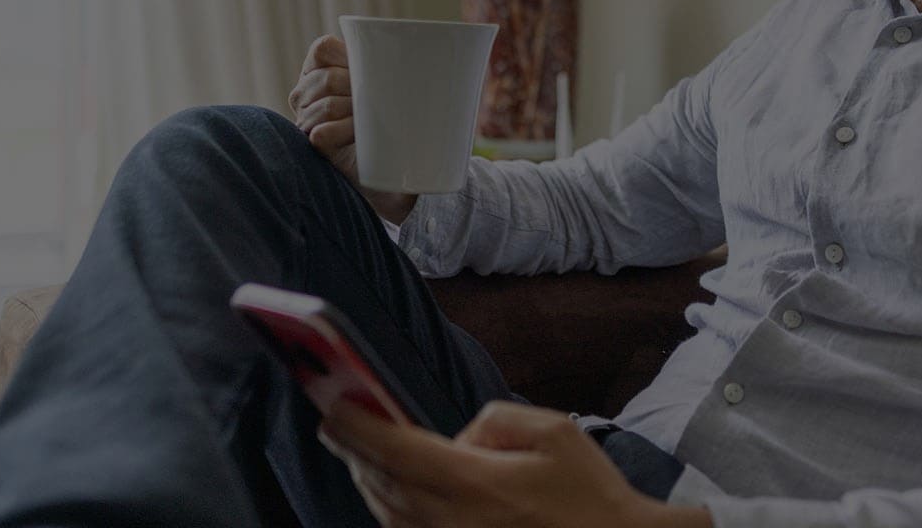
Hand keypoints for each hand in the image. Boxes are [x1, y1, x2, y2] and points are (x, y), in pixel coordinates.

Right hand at [289, 35, 418, 221]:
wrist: (395, 175)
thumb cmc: (396, 125)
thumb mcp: (397, 91)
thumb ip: (401, 70)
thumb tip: (446, 55)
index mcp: (322, 70)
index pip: (323, 49)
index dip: (346, 56)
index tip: (373, 70)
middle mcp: (307, 93)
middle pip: (326, 78)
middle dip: (356, 88)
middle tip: (379, 102)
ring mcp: (307, 120)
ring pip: (325, 105)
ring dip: (353, 111)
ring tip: (371, 121)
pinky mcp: (313, 147)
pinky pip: (320, 133)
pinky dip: (342, 132)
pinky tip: (358, 135)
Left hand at [317, 400, 709, 527]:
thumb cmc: (591, 495)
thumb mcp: (554, 433)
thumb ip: (495, 420)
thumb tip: (459, 437)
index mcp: (476, 484)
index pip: (396, 450)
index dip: (356, 426)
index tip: (330, 405)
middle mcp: (454, 521)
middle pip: (381, 482)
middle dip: (352, 449)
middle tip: (331, 421)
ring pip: (389, 513)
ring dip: (367, 478)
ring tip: (355, 450)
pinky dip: (389, 508)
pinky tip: (386, 489)